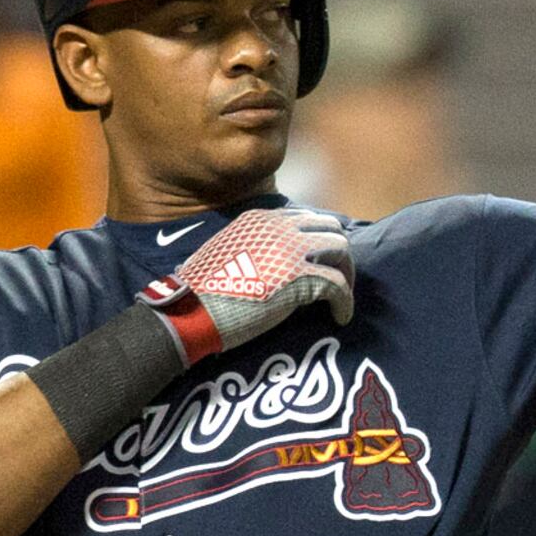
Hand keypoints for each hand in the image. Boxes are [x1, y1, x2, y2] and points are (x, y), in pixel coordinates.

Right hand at [165, 207, 354, 352]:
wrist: (190, 310)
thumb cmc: (200, 290)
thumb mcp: (226, 251)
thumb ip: (252, 247)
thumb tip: (270, 263)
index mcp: (259, 219)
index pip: (304, 219)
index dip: (318, 241)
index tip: (320, 262)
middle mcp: (278, 228)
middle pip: (330, 228)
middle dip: (338, 254)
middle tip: (336, 279)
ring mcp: (290, 251)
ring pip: (341, 250)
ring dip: (346, 274)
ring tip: (340, 297)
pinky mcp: (299, 279)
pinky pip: (338, 286)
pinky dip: (345, 302)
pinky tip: (340, 317)